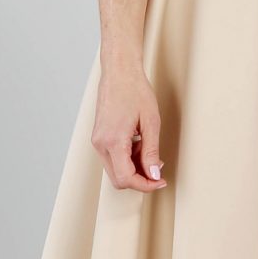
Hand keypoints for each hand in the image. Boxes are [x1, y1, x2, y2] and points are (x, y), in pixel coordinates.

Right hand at [93, 60, 166, 191]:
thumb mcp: (150, 123)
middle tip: (158, 170)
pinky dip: (127, 159)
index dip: (145, 185)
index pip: (126, 178)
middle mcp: (101, 144)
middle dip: (140, 179)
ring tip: (149, 150)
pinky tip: (139, 145)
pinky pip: (112, 158)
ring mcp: (97, 141)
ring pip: (115, 170)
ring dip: (134, 168)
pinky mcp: (98, 138)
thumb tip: (154, 175)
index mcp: (113, 141)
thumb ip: (151, 152)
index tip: (160, 181)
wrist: (119, 72)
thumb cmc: (135, 91)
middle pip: (118, 179)